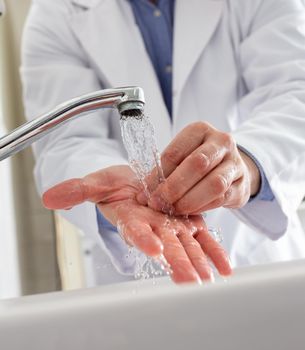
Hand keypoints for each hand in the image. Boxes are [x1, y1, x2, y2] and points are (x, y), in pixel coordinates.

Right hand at [43, 165, 231, 282]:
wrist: (139, 185)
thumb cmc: (118, 186)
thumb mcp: (97, 182)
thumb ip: (77, 189)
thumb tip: (49, 197)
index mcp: (132, 218)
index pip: (135, 230)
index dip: (142, 237)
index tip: (151, 247)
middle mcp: (154, 228)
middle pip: (165, 245)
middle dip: (176, 262)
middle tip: (189, 281)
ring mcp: (173, 227)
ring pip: (186, 245)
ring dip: (198, 262)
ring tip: (209, 280)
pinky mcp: (189, 223)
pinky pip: (203, 238)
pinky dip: (213, 252)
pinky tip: (225, 268)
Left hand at [137, 122, 260, 214]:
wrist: (231, 166)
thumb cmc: (199, 161)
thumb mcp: (182, 156)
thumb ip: (165, 170)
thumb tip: (143, 193)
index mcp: (200, 130)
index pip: (175, 152)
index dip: (157, 175)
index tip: (145, 192)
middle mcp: (221, 142)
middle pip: (197, 164)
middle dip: (173, 188)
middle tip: (157, 203)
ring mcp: (235, 163)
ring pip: (214, 183)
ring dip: (189, 200)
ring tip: (173, 210)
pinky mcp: (242, 184)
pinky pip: (222, 198)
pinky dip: (202, 207)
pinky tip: (189, 211)